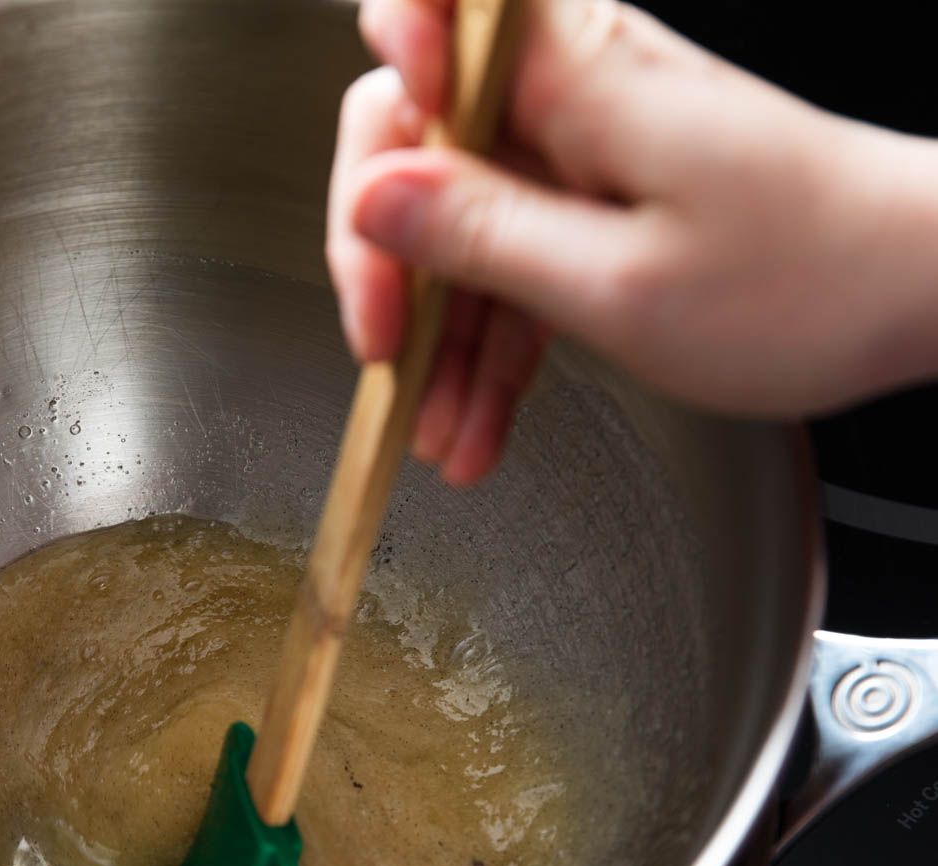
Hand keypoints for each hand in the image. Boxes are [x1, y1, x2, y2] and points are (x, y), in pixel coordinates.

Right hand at [331, 0, 937, 482]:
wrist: (920, 292)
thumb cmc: (805, 279)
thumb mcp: (618, 281)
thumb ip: (482, 233)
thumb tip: (372, 197)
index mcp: (576, 70)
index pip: (429, 11)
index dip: (385, 78)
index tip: (377, 186)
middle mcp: (569, 91)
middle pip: (416, 141)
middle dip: (388, 259)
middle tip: (385, 351)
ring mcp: (580, 149)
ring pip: (456, 224)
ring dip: (439, 336)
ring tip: (436, 434)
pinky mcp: (596, 202)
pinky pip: (512, 264)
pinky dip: (492, 346)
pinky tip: (475, 424)